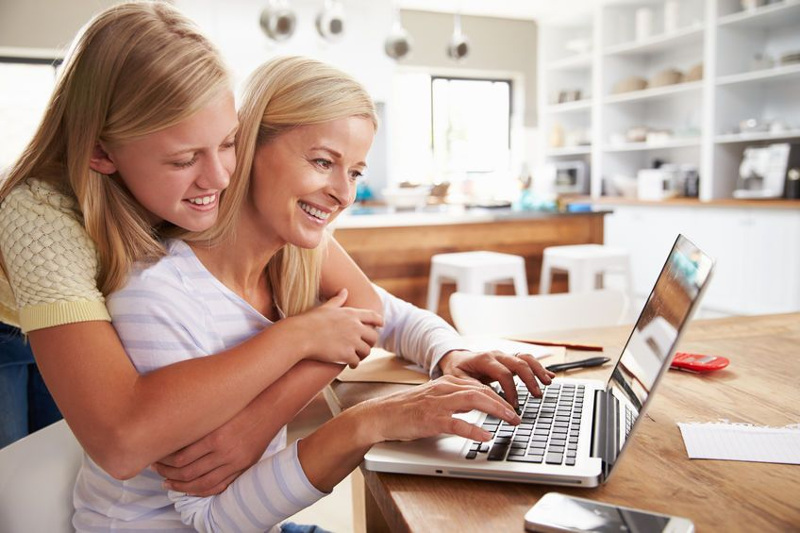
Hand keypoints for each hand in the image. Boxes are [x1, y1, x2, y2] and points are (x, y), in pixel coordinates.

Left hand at [153, 407, 265, 496]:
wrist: (270, 407)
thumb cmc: (242, 403)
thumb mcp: (218, 411)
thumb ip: (198, 424)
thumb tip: (172, 434)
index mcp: (215, 436)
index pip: (180, 457)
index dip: (164, 460)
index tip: (154, 457)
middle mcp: (225, 452)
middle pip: (188, 472)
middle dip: (167, 473)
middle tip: (156, 469)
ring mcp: (235, 462)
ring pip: (202, 483)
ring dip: (181, 486)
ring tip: (168, 483)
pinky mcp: (243, 467)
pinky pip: (219, 486)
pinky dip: (202, 491)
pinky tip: (190, 489)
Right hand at [291, 288, 383, 367]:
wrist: (300, 336)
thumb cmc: (310, 321)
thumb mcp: (326, 307)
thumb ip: (338, 299)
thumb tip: (344, 290)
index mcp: (351, 314)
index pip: (373, 316)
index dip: (379, 321)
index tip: (381, 325)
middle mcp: (355, 327)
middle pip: (373, 336)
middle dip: (370, 342)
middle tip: (364, 346)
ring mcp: (352, 341)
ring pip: (367, 351)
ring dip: (362, 355)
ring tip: (357, 357)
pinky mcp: (346, 354)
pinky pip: (357, 361)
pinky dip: (354, 364)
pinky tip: (350, 365)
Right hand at [359, 375, 520, 443]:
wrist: (381, 415)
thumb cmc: (406, 410)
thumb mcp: (434, 399)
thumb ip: (454, 400)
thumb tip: (477, 406)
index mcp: (445, 383)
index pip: (479, 384)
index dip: (499, 395)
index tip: (512, 405)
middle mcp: (443, 389)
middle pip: (481, 390)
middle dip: (503, 402)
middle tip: (517, 415)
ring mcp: (437, 403)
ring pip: (474, 400)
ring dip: (496, 410)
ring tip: (510, 420)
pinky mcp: (431, 419)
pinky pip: (457, 423)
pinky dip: (474, 429)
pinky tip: (486, 436)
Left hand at [437, 349, 555, 407]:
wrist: (456, 359)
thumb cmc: (457, 370)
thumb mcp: (458, 380)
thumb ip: (471, 387)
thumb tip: (485, 398)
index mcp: (483, 359)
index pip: (503, 373)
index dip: (511, 390)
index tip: (514, 406)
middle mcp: (496, 355)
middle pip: (518, 363)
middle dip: (530, 379)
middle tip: (537, 395)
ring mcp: (504, 356)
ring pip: (526, 358)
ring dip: (538, 370)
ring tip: (548, 382)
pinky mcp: (509, 360)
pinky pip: (527, 360)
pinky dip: (539, 367)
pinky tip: (549, 375)